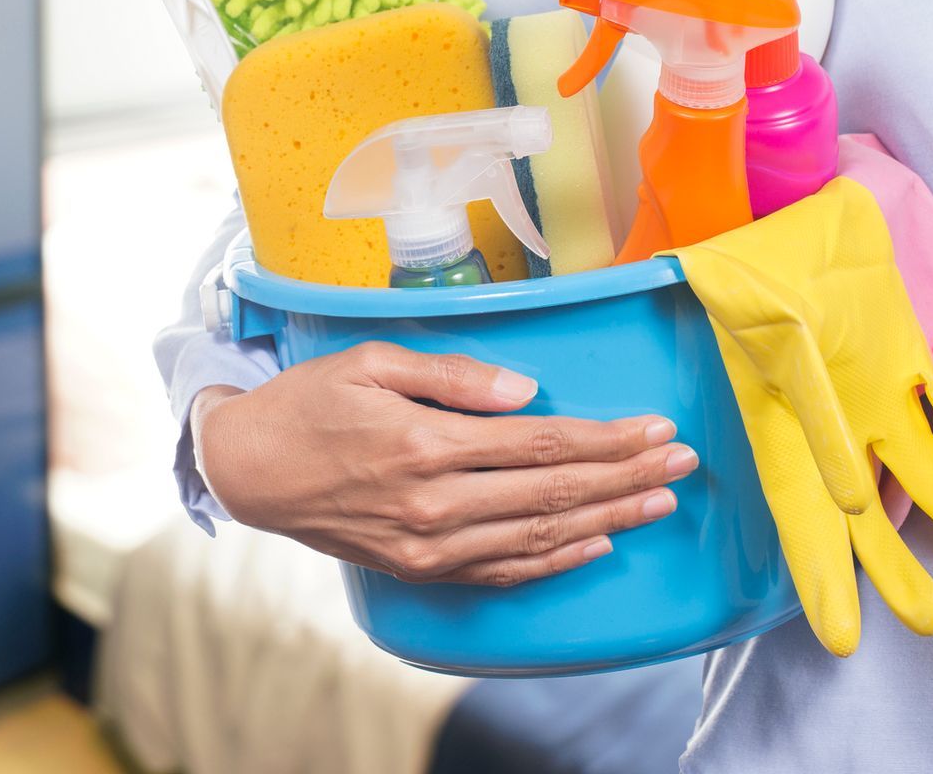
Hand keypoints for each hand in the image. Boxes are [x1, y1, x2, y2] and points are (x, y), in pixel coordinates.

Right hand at [193, 341, 697, 586]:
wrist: (250, 469)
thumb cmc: (309, 404)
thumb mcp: (370, 362)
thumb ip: (451, 374)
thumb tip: (526, 390)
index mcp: (426, 445)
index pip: (541, 444)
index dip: (606, 438)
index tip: (655, 427)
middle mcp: (434, 504)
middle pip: (554, 493)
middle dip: (626, 476)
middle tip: (682, 461)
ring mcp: (429, 546)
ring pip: (539, 537)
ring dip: (609, 519)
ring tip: (660, 502)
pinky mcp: (420, 570)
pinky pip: (502, 571)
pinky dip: (556, 562)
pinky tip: (597, 545)